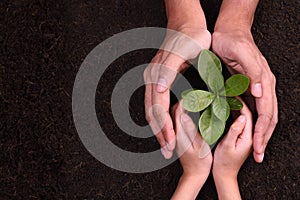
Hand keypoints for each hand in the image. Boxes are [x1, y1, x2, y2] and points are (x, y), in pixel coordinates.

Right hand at [144, 0, 210, 158]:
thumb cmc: (190, 37)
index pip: (158, 108)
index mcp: (156, 75)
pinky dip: (160, 119)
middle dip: (160, 133)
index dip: (164, 127)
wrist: (187, 23)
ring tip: (166, 144)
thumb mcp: (182, 52)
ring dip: (159, 129)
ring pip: (153, 110)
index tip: (171, 144)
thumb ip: (167, 70)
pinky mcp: (159, 79)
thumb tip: (157, 89)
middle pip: (152, 112)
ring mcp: (154, 80)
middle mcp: (151, 79)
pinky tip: (166, 127)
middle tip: (167, 152)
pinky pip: (156, 104)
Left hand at [171, 101, 211, 199]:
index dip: (184, 100)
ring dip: (181, 105)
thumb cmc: (200, 162)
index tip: (193, 93)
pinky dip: (182, 111)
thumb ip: (191, 130)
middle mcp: (174, 133)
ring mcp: (174, 134)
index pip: (177, 112)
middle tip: (193, 92)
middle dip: (182, 99)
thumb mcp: (199, 147)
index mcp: (179, 134)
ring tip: (191, 97)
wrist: (193, 175)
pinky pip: (176, 119)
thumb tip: (184, 115)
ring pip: (173, 114)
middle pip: (173, 111)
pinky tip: (188, 109)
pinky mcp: (177, 136)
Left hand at [212, 30, 277, 162]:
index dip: (262, 132)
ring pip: (262, 115)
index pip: (266, 113)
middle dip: (263, 138)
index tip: (257, 147)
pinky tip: (246, 129)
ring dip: (260, 133)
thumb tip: (261, 92)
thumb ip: (253, 73)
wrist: (228, 30)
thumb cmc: (233, 41)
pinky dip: (251, 121)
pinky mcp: (246, 86)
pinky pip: (252, 108)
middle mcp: (263, 86)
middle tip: (258, 155)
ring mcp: (256, 87)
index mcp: (264, 81)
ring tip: (255, 148)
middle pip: (268, 118)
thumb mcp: (242, 54)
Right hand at [213, 99, 252, 199]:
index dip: (241, 104)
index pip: (248, 116)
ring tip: (228, 97)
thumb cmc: (224, 162)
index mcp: (248, 137)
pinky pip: (238, 122)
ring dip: (236, 107)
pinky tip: (226, 108)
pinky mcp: (238, 136)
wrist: (224, 174)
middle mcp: (249, 136)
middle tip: (231, 93)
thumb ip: (235, 131)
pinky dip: (233, 114)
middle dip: (240, 103)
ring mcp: (244, 136)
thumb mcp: (227, 146)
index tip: (233, 94)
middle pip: (247, 115)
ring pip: (242, 117)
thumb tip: (241, 117)